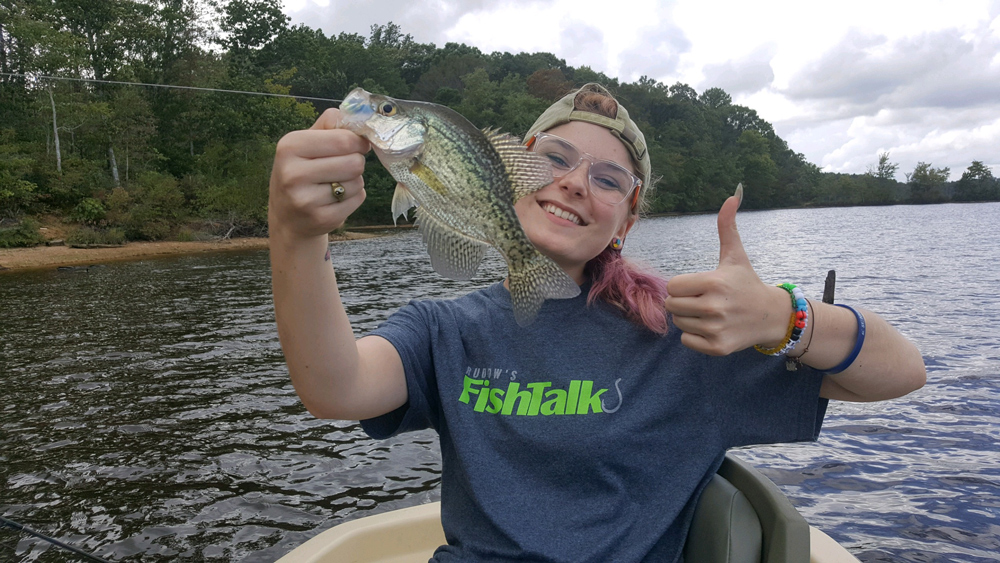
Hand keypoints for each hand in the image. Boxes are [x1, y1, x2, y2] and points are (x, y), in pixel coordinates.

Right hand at [269, 108, 370, 240]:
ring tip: (335, 183)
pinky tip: (335, 199)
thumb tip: (359, 119)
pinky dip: (353, 198)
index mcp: (290, 146)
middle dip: (356, 162)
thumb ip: (330, 125)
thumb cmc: (300, 173)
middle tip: (343, 166)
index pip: (344, 139)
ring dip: (354, 181)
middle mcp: (293, 173)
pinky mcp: (321, 219)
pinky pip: (358, 200)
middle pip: (354, 162)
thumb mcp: (305, 143)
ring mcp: (306, 200)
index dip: (358, 141)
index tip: (355, 144)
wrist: (287, 218)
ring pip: (357, 182)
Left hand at [663, 189, 789, 355]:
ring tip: (708, 313)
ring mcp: (716, 329)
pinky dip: (694, 336)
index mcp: (714, 282)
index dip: (682, 285)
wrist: (771, 316)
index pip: (673, 286)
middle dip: (682, 302)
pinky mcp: (717, 347)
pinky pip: (686, 341)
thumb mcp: (736, 255)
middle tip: (702, 300)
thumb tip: (732, 195)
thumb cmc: (747, 283)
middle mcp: (714, 307)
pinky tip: (711, 327)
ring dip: (688, 318)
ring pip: (678, 323)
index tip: (699, 286)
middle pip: (671, 305)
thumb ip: (727, 227)